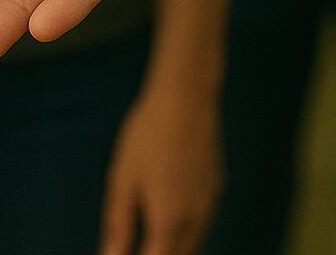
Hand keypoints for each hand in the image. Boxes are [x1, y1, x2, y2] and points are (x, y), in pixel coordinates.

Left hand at [100, 81, 222, 254]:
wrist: (187, 96)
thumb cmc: (148, 134)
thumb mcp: (123, 177)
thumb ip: (118, 224)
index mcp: (169, 221)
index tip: (123, 252)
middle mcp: (196, 220)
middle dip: (156, 254)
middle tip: (131, 244)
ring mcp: (210, 205)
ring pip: (192, 244)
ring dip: (171, 245)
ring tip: (147, 233)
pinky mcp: (216, 189)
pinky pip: (201, 223)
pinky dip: (185, 230)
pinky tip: (168, 209)